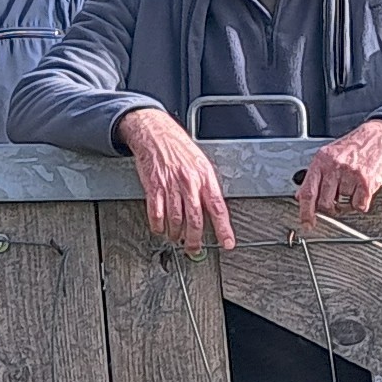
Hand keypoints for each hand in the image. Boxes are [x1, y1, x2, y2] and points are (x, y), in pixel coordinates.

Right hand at [118, 108, 229, 251]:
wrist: (155, 133)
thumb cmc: (178, 147)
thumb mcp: (200, 163)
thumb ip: (206, 186)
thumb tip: (212, 209)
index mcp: (204, 176)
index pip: (218, 207)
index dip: (223, 228)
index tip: (227, 242)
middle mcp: (189, 182)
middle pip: (195, 219)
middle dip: (195, 239)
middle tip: (194, 249)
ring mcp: (171, 185)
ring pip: (176, 220)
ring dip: (176, 234)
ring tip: (176, 238)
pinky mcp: (153, 187)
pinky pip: (157, 213)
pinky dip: (158, 225)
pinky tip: (161, 228)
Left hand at [297, 118, 381, 225]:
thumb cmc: (356, 145)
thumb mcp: (330, 154)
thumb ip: (315, 174)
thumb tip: (301, 195)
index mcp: (322, 159)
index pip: (308, 192)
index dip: (305, 212)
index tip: (307, 223)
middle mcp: (335, 166)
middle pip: (325, 203)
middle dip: (330, 207)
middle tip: (336, 201)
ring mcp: (351, 174)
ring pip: (343, 205)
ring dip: (347, 203)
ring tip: (352, 187)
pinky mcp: (367, 182)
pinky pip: (359, 205)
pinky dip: (360, 202)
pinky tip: (362, 189)